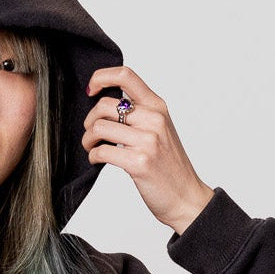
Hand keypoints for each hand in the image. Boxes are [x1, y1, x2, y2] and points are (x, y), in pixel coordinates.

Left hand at [81, 65, 213, 233]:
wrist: (186, 197)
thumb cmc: (170, 166)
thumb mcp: (160, 130)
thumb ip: (140, 114)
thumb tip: (106, 105)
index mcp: (158, 107)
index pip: (126, 76)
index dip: (101, 77)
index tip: (91, 89)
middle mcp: (154, 119)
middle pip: (104, 105)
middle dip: (89, 121)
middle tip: (90, 134)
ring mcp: (148, 141)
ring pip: (99, 128)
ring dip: (88, 140)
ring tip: (92, 148)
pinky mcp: (139, 162)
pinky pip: (101, 152)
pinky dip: (93, 156)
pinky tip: (97, 160)